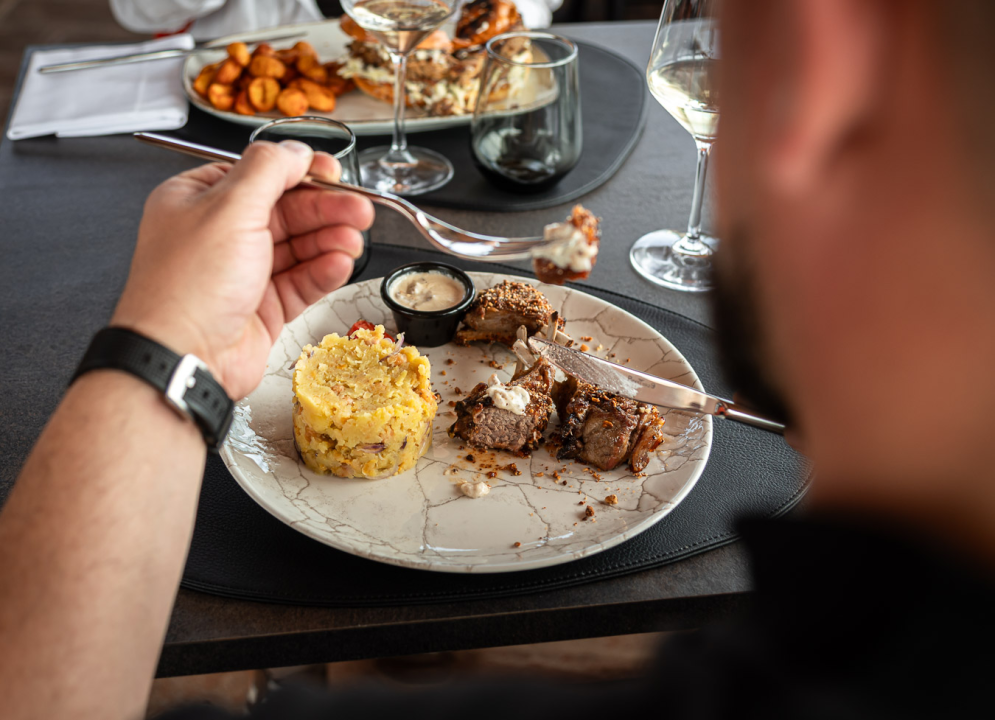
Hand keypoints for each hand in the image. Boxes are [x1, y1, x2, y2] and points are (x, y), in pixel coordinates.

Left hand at [111, 140, 373, 398]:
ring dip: (329, 240)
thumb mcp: (229, 209)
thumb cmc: (188, 288)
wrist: (183, 358)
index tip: (333, 174)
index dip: (300, 173)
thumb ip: (268, 172)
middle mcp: (220, 235)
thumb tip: (294, 151)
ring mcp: (243, 273)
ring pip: (299, 247)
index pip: (260, 175)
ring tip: (353, 240)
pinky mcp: (263, 307)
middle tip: (359, 209)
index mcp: (200, 201)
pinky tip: (339, 265)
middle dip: (326, 209)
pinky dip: (323, 272)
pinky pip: (302, 281)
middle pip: (287, 211)